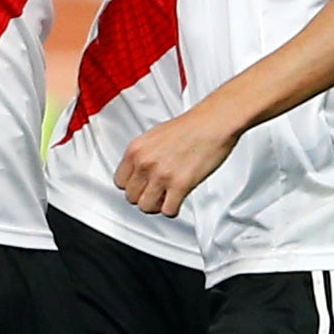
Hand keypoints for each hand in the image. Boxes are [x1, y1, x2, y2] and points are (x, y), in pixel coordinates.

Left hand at [115, 107, 242, 217]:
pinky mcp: (180, 185)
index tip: (141, 186)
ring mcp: (161, 175)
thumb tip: (140, 170)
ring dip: (157, 205)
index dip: (132, 186)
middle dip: (144, 196)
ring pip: (146, 207)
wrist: (213, 123)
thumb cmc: (190, 126)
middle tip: (156, 193)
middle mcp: (145, 163)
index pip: (120, 181)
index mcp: (136, 149)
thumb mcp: (155, 135)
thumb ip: (144, 154)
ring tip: (166, 198)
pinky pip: (168, 210)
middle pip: (131, 197)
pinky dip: (173, 209)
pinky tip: (178, 200)